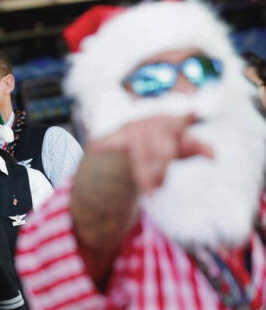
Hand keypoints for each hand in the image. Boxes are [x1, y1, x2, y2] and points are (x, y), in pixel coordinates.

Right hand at [90, 113, 213, 194]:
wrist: (129, 138)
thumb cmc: (160, 143)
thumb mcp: (179, 147)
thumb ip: (195, 148)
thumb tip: (214, 155)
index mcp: (170, 122)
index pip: (180, 125)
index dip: (185, 121)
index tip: (192, 114)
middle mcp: (151, 122)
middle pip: (160, 148)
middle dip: (161, 169)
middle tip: (160, 188)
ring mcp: (133, 129)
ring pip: (139, 154)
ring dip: (143, 175)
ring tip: (150, 194)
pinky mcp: (116, 136)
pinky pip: (110, 141)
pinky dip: (104, 144)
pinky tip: (95, 146)